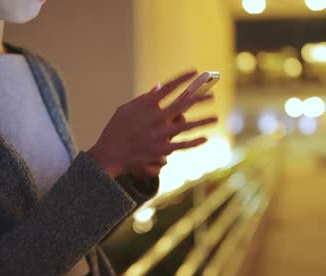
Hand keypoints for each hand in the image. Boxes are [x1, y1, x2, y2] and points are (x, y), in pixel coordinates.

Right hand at [88, 70, 217, 177]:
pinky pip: (183, 145)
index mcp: (146, 105)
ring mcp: (160, 134)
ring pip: (187, 126)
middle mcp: (155, 118)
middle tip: (212, 95)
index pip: (169, 87)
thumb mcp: (125, 109)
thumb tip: (158, 86)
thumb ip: (144, 98)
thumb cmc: (116, 129)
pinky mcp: (162, 150)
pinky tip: (205, 138)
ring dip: (203, 121)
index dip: (183, 79)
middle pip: (183, 104)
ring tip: (216, 117)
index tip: (195, 72)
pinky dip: (195, 142)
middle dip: (199, 98)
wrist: (110, 154)